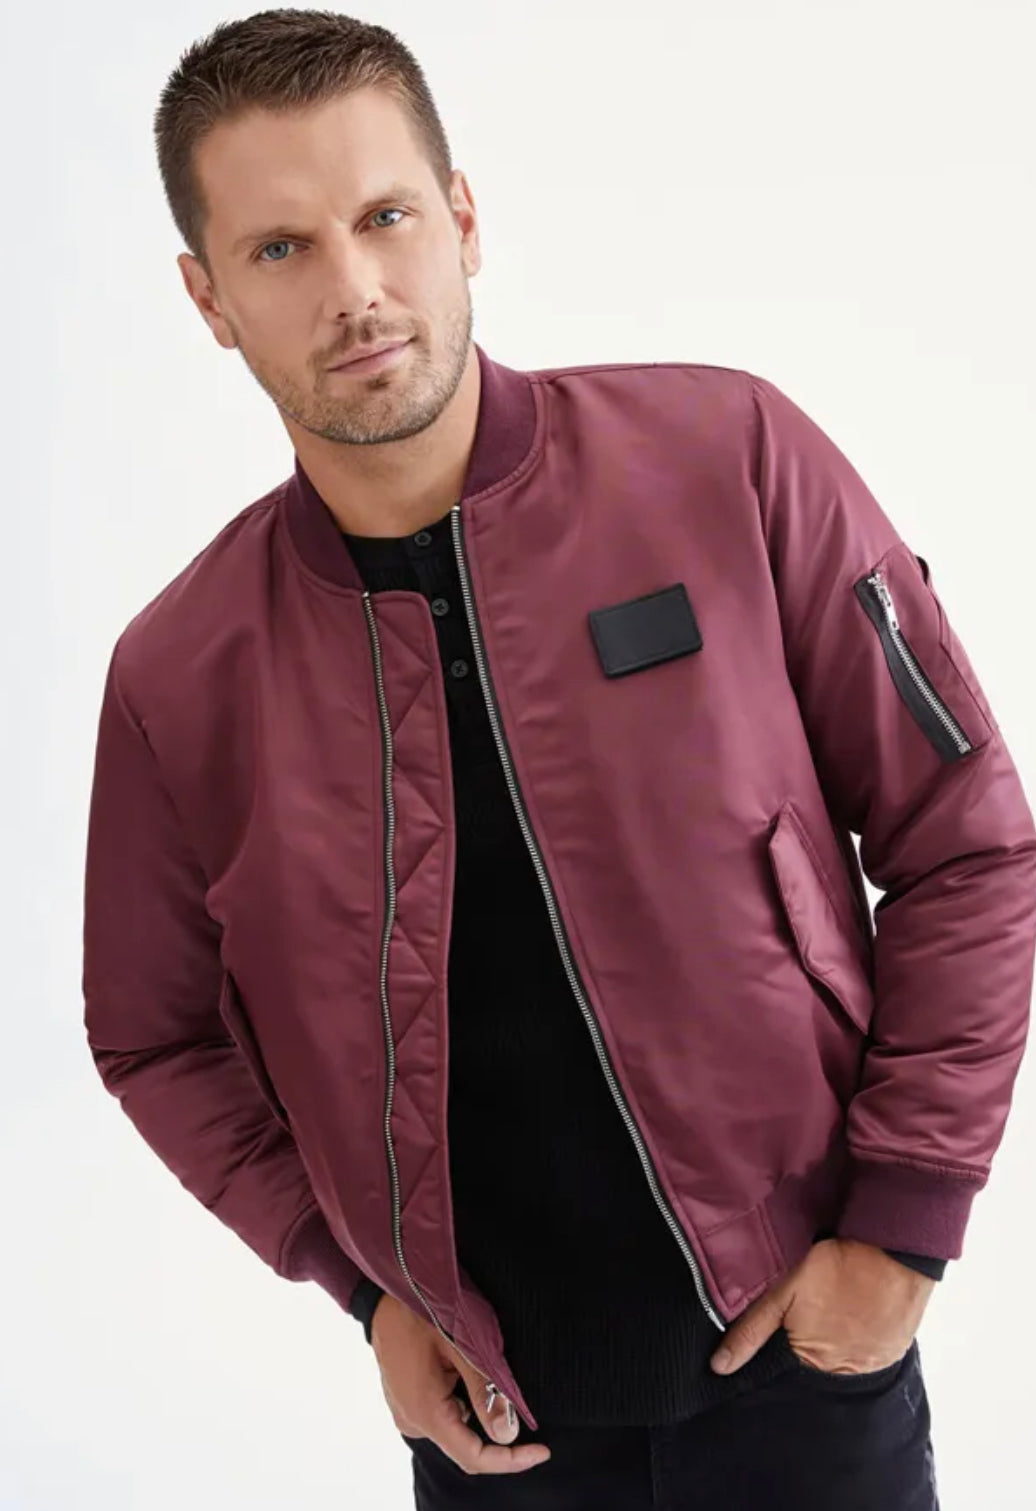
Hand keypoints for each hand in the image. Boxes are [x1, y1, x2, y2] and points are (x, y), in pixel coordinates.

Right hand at [370, 1293, 551, 1474]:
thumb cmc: (425, 1309)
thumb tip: (507, 1434)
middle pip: (464, 1446)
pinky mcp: (405, 1400)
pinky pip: (440, 1413)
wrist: (388, 1285)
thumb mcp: (462, 1345)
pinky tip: (462, 1369)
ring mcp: (406, 1411)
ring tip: (478, 1366)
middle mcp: (412, 1420)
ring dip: (477, 1408)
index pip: (473, 1457)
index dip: (510, 1460)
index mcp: (425, 1411)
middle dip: (495, 1431)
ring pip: (454, 1427)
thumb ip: (485, 1391)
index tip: (540, 1450)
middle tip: (516, 1400)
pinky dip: (460, 1401)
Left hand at [710, 1237, 935, 1374]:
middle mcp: (841, 1374)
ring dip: (832, 1344)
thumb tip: (720, 1367)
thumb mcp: (783, 1292)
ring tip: (831, 1312)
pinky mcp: (891, 1353)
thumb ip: (751, 1330)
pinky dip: (857, 1339)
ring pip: (840, 1361)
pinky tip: (852, 1314)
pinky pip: (866, 1355)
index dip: (775, 1351)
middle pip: (812, 1368)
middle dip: (804, 1346)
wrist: (893, 1252)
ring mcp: (870, 1366)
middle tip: (809, 1314)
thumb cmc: (835, 1267)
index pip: (783, 1371)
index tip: (777, 1329)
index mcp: (810, 1362)